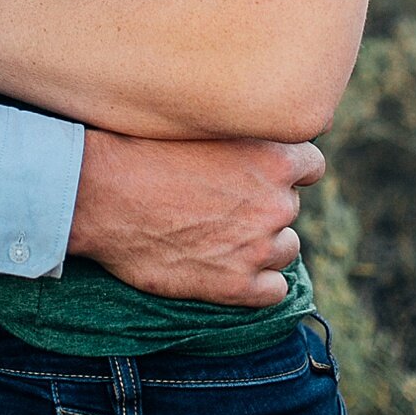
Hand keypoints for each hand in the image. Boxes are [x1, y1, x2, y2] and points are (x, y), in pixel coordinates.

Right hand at [67, 129, 324, 306]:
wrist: (102, 194)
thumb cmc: (144, 149)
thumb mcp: (203, 124)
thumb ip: (242, 134)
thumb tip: (258, 135)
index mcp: (272, 157)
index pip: (313, 165)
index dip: (288, 168)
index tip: (266, 171)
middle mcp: (275, 203)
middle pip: (291, 205)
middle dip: (266, 204)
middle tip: (226, 201)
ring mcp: (257, 248)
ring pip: (287, 247)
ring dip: (264, 242)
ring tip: (223, 233)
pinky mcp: (236, 286)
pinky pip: (273, 290)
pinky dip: (259, 282)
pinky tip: (231, 268)